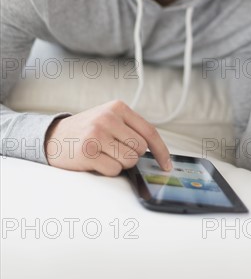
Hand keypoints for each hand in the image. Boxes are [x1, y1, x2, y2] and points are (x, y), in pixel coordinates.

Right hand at [44, 99, 171, 175]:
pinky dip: (107, 170)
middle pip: (140, 149)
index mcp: (117, 107)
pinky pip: (113, 170)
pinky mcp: (88, 151)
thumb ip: (130, 128)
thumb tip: (157, 151)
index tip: (167, 164)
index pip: (149, 131)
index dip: (161, 150)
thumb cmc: (88, 130)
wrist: (54, 137)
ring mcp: (97, 134)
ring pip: (128, 161)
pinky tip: (95, 160)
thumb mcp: (109, 119)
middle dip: (132, 156)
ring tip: (104, 154)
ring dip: (119, 163)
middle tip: (115, 151)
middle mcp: (108, 118)